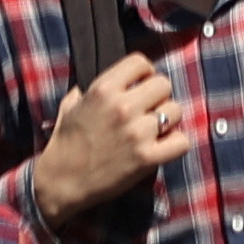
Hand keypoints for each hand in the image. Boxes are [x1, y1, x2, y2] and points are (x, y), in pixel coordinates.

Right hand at [35, 51, 190, 223]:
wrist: (62, 182)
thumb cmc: (65, 143)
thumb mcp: (71, 105)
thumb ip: (90, 88)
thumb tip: (110, 80)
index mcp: (103, 89)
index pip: (140, 62)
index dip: (144, 73)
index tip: (140, 85)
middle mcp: (123, 106)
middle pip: (163, 84)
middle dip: (158, 96)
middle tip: (148, 110)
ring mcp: (137, 132)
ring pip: (175, 110)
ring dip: (168, 120)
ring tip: (154, 130)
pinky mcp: (147, 158)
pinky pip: (182, 141)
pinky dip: (176, 144)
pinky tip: (163, 147)